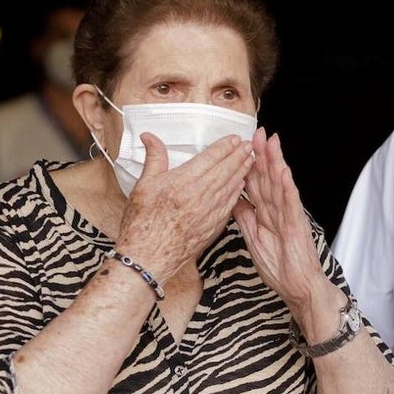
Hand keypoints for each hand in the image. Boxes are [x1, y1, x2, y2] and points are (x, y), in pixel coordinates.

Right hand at [116, 132, 252, 280]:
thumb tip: (150, 136)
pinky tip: (241, 186)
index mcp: (184, 181)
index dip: (226, 147)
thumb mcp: (144, 185)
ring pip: (232, 186)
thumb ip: (154, 158)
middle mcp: (201, 195)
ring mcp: (210, 212)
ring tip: (250, 161)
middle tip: (250, 146)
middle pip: (226, 170)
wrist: (148, 257)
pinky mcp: (213, 226)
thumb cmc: (142, 223)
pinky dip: (238, 192)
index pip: (211, 158)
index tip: (235, 139)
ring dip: (243, 171)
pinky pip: (230, 204)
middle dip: (240, 156)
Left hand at [233, 128, 328, 319]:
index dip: (250, 164)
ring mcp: (289, 216)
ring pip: (280, 185)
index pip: (257, 183)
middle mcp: (278, 210)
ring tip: (271, 143)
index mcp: (267, 213)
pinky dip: (287, 187)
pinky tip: (284, 172)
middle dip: (262, 155)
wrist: (299, 287)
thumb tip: (232, 199)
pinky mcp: (297, 225)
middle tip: (258, 132)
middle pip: (268, 178)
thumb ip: (245, 218)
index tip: (242, 144)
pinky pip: (290, 204)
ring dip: (275, 163)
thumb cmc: (280, 266)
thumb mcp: (254, 239)